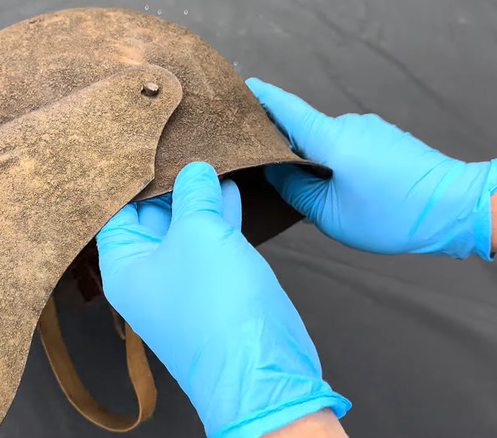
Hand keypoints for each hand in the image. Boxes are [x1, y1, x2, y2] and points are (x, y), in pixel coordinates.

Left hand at [96, 162, 349, 436]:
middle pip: (150, 214)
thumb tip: (193, 169)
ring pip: (184, 226)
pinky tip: (230, 187)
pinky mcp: (214, 283)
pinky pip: (210, 241)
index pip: (115, 209)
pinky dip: (219, 215)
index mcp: (124, 264)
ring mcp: (181, 279)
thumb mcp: (198, 234)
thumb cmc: (216, 302)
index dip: (129, 176)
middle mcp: (146, 272)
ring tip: (210, 154)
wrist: (262, 368)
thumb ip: (192, 194)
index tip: (143, 141)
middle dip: (168, 180)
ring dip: (198, 195)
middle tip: (181, 139)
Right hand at [247, 78, 496, 259]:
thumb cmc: (392, 214)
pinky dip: (339, 164)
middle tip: (274, 179)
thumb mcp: (328, 213)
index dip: (260, 98)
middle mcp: (348, 126)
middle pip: (303, 130)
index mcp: (330, 138)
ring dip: (317, 164)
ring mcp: (370, 129)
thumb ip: (293, 190)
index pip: (285, 108)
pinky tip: (347, 192)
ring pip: (327, 143)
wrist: (456, 207)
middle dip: (286, 151)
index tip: (240, 89)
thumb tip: (273, 170)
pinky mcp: (385, 139)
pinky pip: (349, 147)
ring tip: (321, 198)